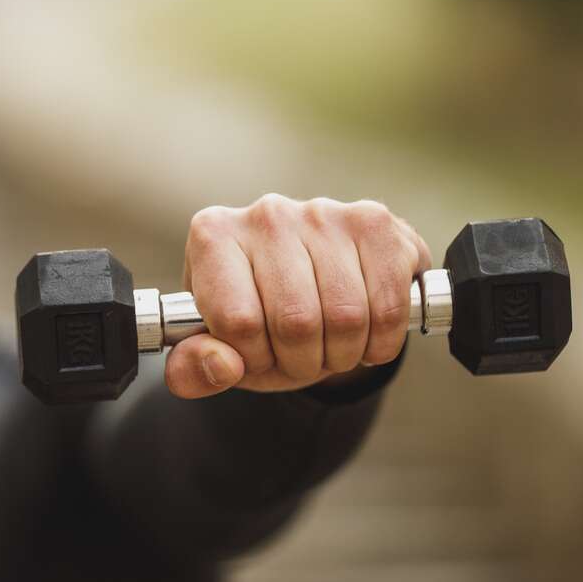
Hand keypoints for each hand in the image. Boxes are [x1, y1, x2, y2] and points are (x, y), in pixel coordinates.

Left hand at [166, 195, 431, 397]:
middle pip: (296, 322)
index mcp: (213, 238)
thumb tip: (223, 365)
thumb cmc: (257, 317)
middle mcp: (266, 215)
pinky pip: (388, 307)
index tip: (256, 355)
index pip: (237, 322)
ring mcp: (323, 213)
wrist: (314, 285)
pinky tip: (365, 334)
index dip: (253, 359)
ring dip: (343, 355)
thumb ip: (194, 368)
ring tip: (330, 346)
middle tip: (300, 357)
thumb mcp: (215, 349)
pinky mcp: (375, 222)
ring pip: (347, 317)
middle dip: (302, 362)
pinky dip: (380, 342)